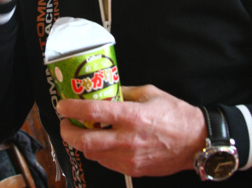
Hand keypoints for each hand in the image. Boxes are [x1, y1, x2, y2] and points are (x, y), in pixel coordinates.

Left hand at [57, 84, 206, 176]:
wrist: (196, 142)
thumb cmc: (175, 114)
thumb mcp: (148, 93)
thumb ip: (124, 92)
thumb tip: (105, 89)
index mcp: (131, 116)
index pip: (93, 112)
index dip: (72, 109)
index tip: (61, 105)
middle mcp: (128, 139)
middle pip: (86, 142)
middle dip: (68, 134)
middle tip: (64, 124)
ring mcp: (130, 158)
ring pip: (93, 155)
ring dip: (82, 144)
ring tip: (81, 132)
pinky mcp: (134, 169)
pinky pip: (107, 163)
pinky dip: (98, 153)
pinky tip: (100, 142)